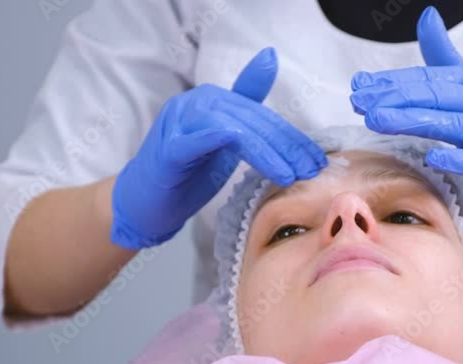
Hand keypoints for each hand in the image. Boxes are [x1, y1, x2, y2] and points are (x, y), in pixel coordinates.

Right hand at [111, 47, 326, 248]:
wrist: (144, 204)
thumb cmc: (186, 174)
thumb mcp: (225, 144)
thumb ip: (248, 112)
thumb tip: (270, 60)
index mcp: (212, 101)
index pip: (261, 115)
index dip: (292, 136)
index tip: (317, 159)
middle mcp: (194, 103)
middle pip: (251, 119)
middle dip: (286, 145)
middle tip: (311, 169)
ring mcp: (178, 123)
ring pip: (233, 127)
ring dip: (267, 151)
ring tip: (290, 176)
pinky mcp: (168, 149)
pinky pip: (200, 140)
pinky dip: (227, 144)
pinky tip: (257, 161)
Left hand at [349, 7, 462, 225]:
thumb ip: (444, 56)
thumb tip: (425, 17)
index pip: (425, 79)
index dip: (390, 83)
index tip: (359, 87)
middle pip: (433, 96)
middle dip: (394, 97)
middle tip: (359, 102)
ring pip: (450, 123)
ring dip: (412, 120)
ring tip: (378, 120)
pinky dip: (457, 158)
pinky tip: (433, 156)